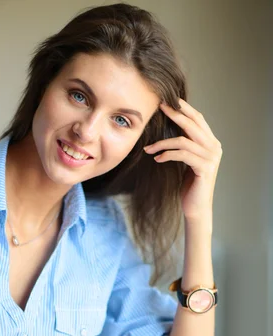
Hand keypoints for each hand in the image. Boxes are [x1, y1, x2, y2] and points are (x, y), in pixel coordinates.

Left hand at [144, 99, 222, 220]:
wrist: (196, 208)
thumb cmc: (189, 185)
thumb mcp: (187, 161)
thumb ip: (185, 145)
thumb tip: (170, 128)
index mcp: (211, 143)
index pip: (198, 119)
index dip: (184, 108)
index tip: (168, 100)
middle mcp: (214, 147)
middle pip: (192, 124)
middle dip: (174, 114)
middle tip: (158, 107)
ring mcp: (211, 158)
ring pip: (184, 140)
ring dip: (162, 143)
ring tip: (148, 148)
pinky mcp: (204, 168)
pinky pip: (182, 155)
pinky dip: (167, 155)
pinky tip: (157, 159)